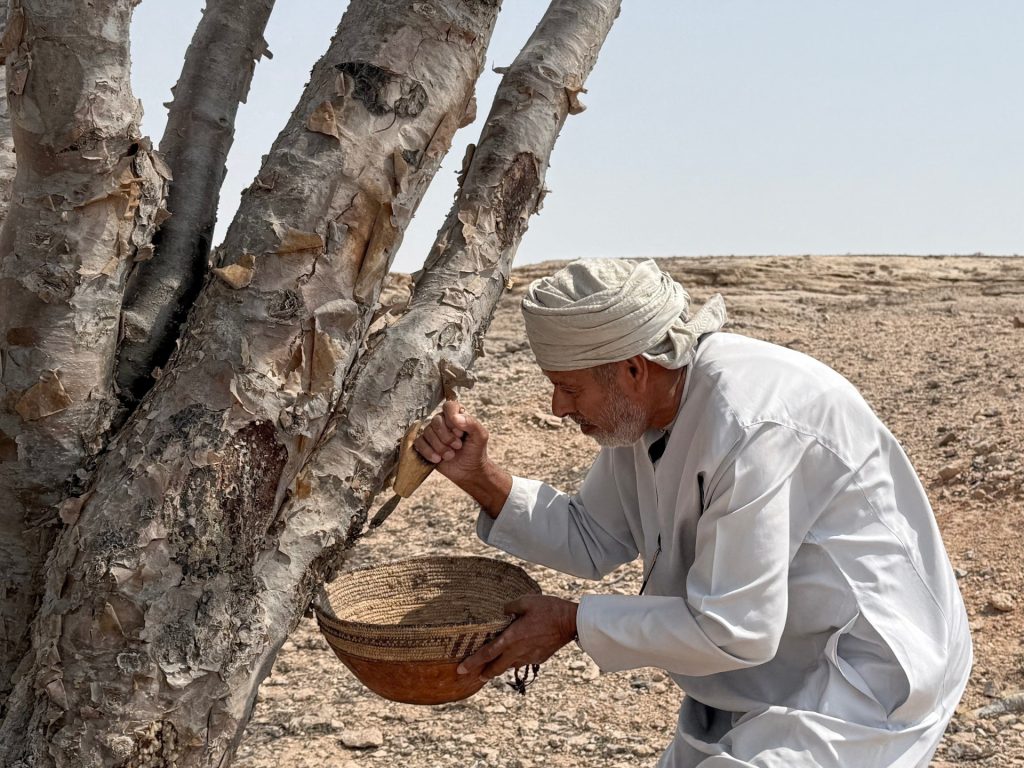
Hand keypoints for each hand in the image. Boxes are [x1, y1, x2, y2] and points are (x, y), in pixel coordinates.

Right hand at [413, 400, 487, 485]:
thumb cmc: (475, 451)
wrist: (469, 471)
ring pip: (427, 433)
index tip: (460, 433)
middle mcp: (443, 421)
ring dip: (440, 447)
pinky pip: (419, 443)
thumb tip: (456, 417)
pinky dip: (429, 452)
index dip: (452, 419)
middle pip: (436, 421)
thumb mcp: (480, 436)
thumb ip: (471, 423)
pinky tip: (438, 459)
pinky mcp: (424, 445)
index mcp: (457, 415)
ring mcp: (432, 433)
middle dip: (447, 437)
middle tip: (457, 446)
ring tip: (450, 455)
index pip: (449, 406)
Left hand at [457, 594, 577, 680]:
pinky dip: (515, 660)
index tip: (461, 669)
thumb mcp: (526, 601)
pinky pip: (522, 661)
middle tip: (474, 676)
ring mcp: (529, 657)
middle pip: (496, 667)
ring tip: (492, 667)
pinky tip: (515, 655)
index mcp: (512, 638)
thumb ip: (509, 606)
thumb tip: (502, 610)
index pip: (487, 653)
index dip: (472, 662)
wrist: (570, 622)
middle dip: (483, 673)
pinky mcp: (538, 658)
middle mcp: (518, 651)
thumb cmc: (548, 609)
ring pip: (509, 666)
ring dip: (499, 667)